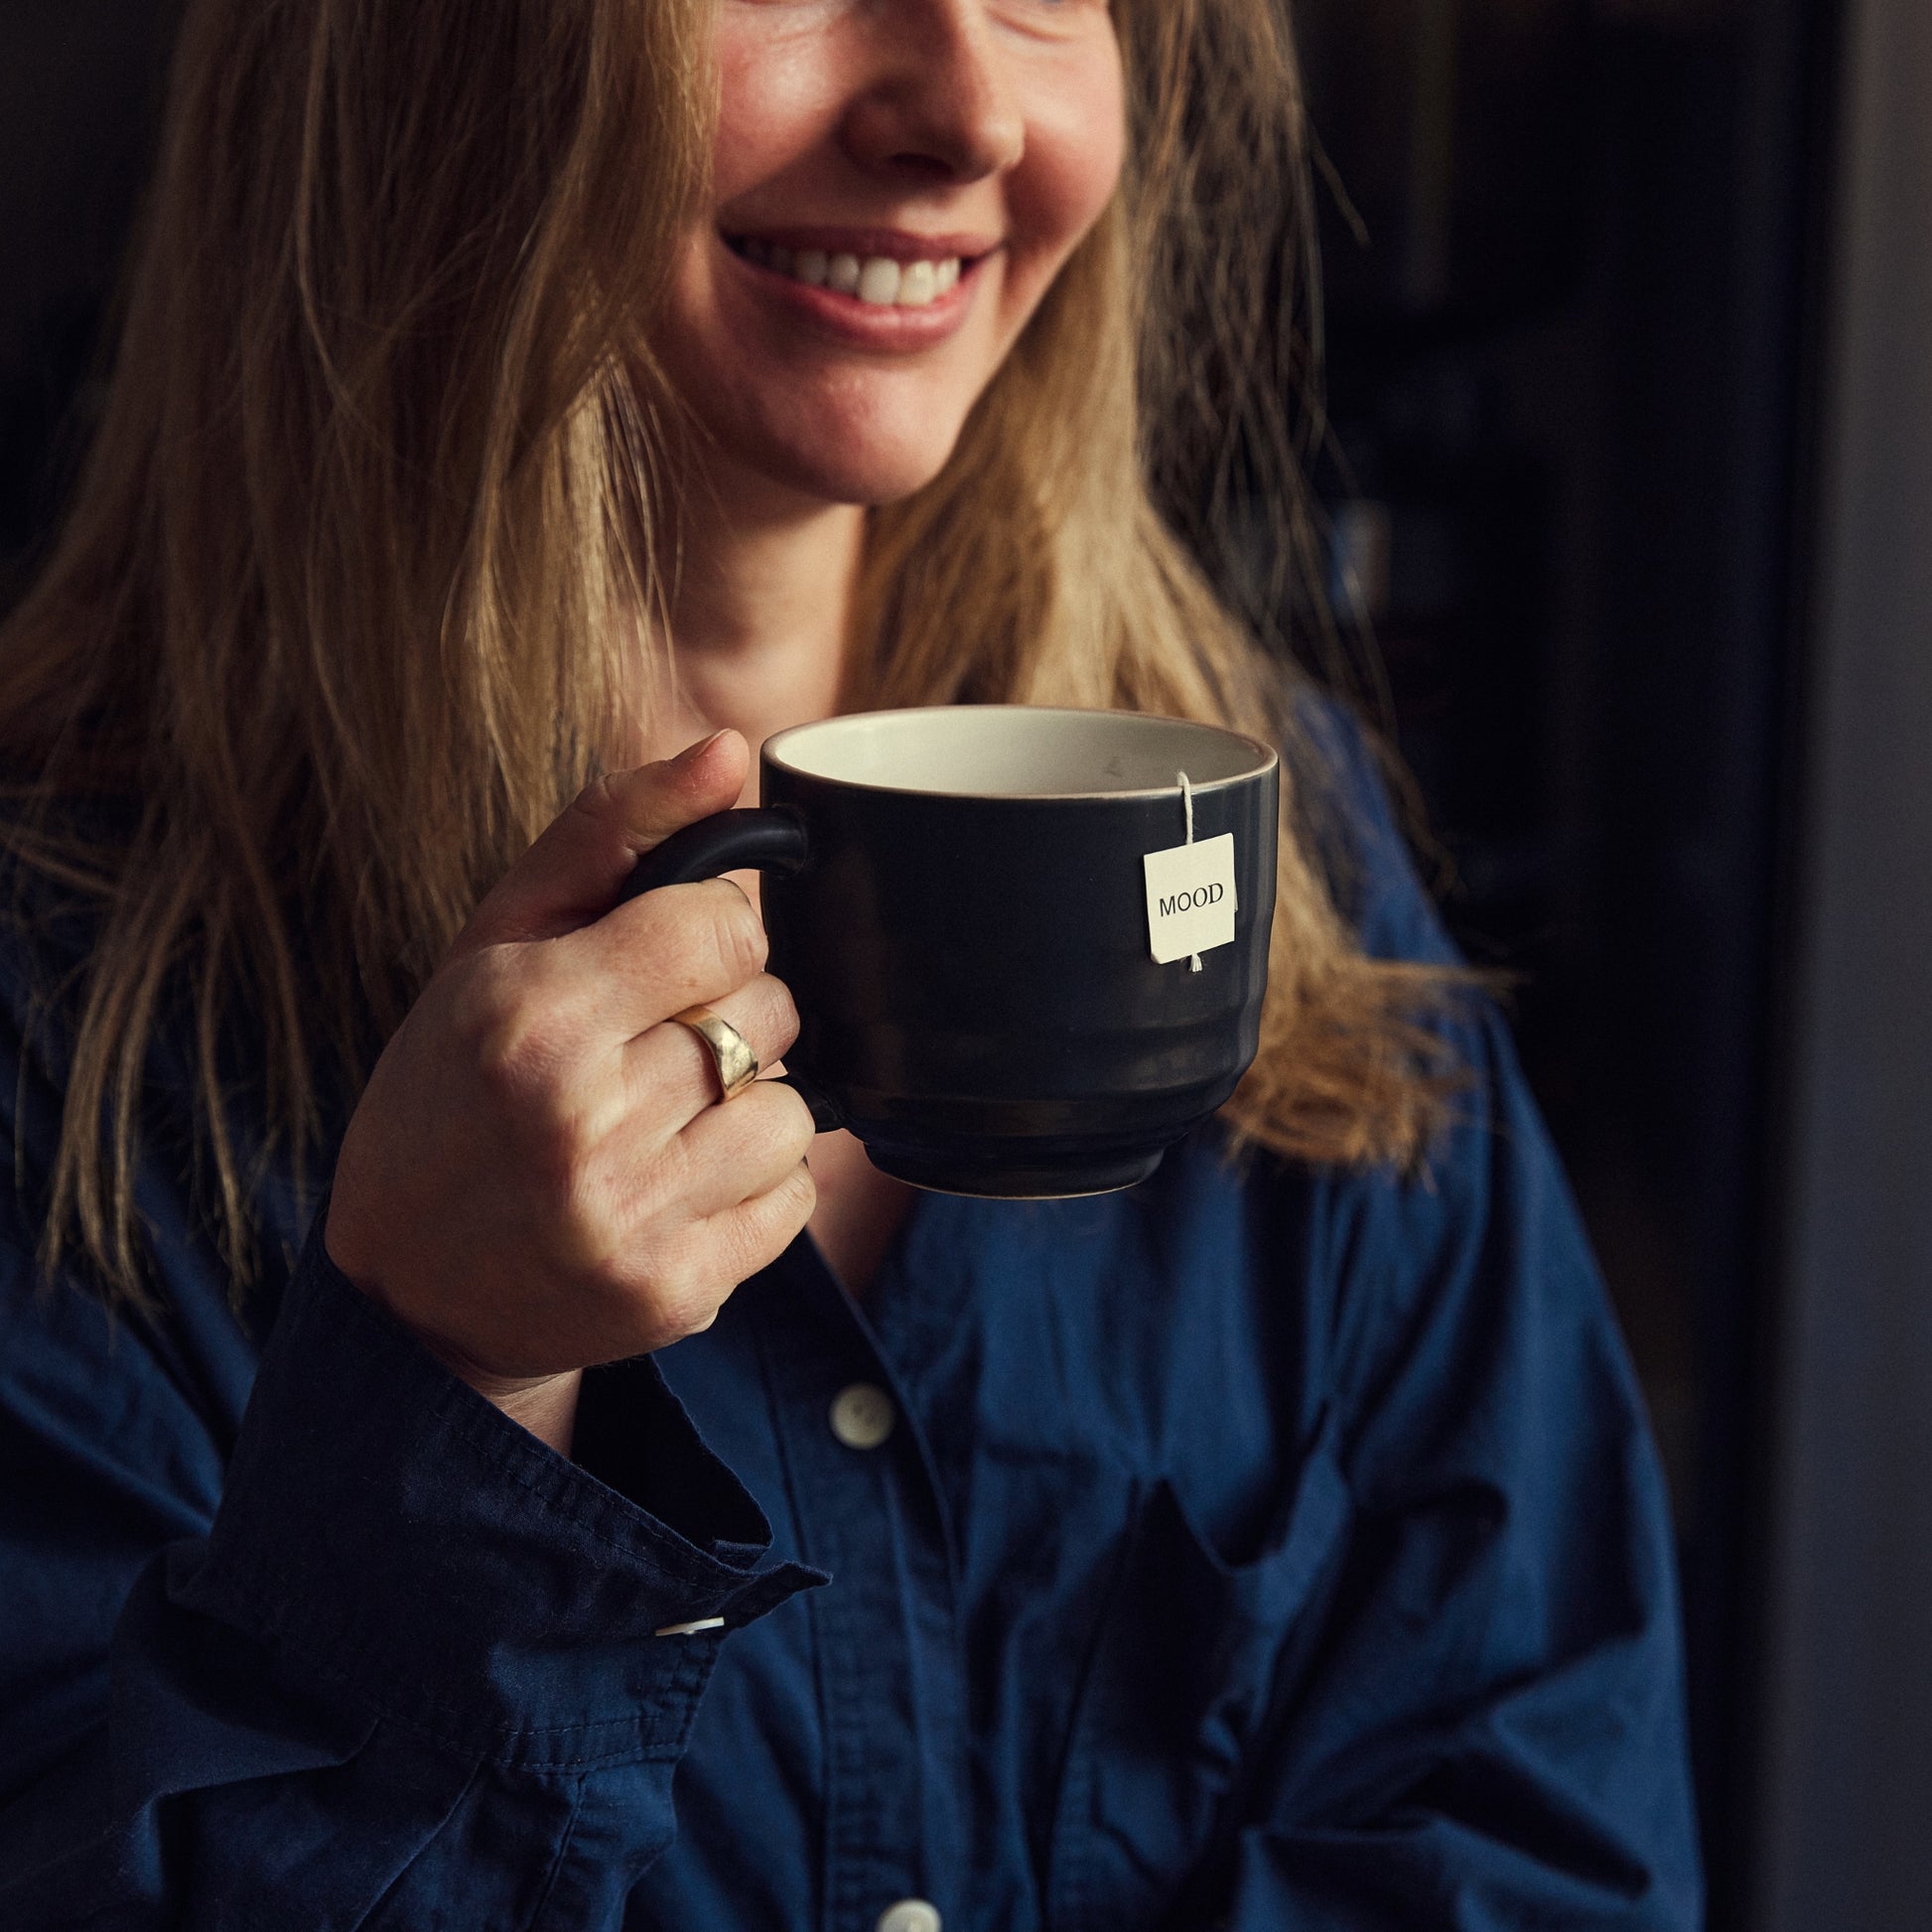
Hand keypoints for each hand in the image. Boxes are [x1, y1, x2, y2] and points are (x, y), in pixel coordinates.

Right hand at [325, 731, 815, 1451]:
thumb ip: (615, 830)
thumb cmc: (450, 1087)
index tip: (660, 958)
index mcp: (532, 1015)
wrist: (409, 1291)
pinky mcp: (675, 1292)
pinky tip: (671, 1183)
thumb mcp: (497, 939)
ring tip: (658, 1121)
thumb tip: (734, 752)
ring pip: (793, 1109)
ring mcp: (633, 1216)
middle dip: (723, 1015)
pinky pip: (794, 1199)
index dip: (707, 933)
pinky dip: (751, 1184)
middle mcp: (583, 1120)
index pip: (729, 926)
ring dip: (744, 1102)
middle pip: (768, 1012)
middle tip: (640, 1049)